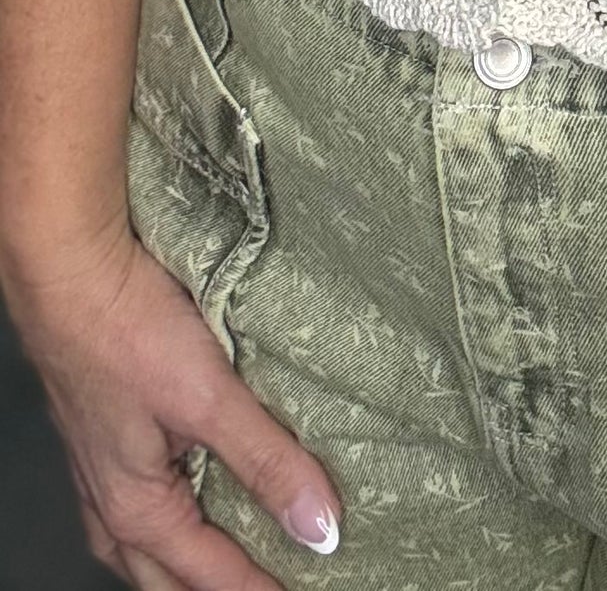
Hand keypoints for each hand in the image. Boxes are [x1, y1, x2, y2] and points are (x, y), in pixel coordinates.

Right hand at [4, 222, 341, 589]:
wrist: (68, 267)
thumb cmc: (124, 328)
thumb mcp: (209, 397)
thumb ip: (267, 462)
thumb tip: (319, 529)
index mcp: (137, 510)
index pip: (212, 577)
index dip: (261, 589)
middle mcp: (112, 501)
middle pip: (167, 577)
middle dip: (216, 589)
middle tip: (269, 584)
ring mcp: (103, 467)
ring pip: (146, 544)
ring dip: (188, 560)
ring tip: (234, 556)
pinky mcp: (107, 429)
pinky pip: (139, 498)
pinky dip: (173, 513)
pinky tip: (192, 488)